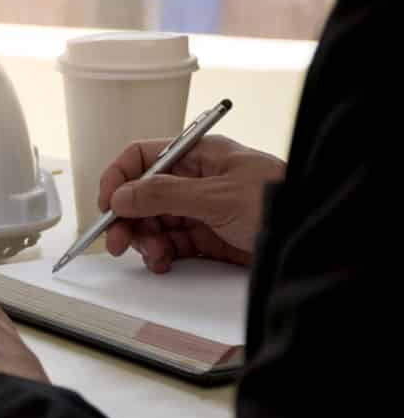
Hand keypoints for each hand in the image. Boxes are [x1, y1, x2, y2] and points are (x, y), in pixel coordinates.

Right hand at [98, 135, 285, 272]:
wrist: (312, 239)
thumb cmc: (280, 204)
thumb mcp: (218, 197)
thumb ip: (165, 195)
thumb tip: (122, 195)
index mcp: (199, 155)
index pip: (143, 157)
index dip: (119, 178)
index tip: (106, 204)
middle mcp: (196, 180)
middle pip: (142, 195)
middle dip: (127, 218)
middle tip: (118, 241)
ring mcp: (201, 210)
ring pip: (154, 222)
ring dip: (145, 240)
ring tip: (154, 255)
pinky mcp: (208, 238)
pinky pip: (171, 244)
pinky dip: (161, 255)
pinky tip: (164, 262)